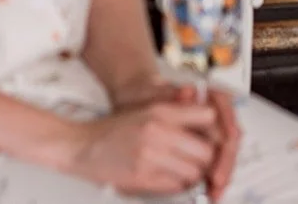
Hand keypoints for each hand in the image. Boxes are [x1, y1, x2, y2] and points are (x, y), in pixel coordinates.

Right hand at [61, 100, 221, 197]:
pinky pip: (176, 186)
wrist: (83, 146)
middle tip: (201, 160)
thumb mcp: (147, 111)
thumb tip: (208, 122)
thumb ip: (177, 115)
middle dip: (207, 159)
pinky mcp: (143, 177)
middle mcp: (157, 131)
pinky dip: (178, 185)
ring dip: (194, 175)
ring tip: (184, 170)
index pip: (207, 118)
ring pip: (194, 172)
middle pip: (205, 150)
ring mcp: (150, 156)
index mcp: (160, 111)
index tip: (213, 137)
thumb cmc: (115, 129)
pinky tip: (170, 178)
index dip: (214, 130)